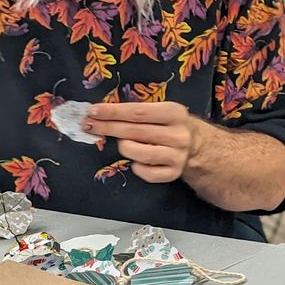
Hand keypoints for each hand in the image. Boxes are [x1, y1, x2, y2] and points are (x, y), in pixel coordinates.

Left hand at [84, 102, 203, 182]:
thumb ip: (137, 111)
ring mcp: (177, 156)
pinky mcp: (173, 173)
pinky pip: (146, 173)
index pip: (138, 112)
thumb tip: (101, 113)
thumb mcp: (161, 110)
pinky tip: (136, 160)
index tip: (93, 111)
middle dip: (108, 127)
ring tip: (121, 143)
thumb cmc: (169, 124)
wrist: (196, 145)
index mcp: (174, 113)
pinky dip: (136, 167)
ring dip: (124, 147)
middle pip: (135, 131)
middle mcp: (178, 135)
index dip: (113, 112)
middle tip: (88, 125)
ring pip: (140, 154)